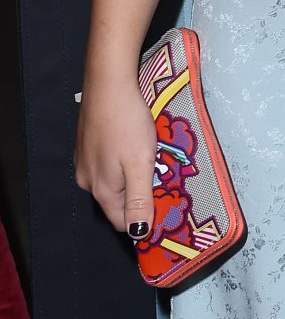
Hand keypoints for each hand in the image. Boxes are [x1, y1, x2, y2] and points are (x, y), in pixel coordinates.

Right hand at [74, 72, 155, 236]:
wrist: (108, 85)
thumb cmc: (128, 123)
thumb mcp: (140, 164)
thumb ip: (139, 200)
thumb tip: (139, 233)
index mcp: (102, 190)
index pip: (123, 222)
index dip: (145, 219)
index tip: (166, 205)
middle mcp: (87, 181)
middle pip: (118, 203)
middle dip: (140, 195)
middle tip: (161, 175)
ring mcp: (84, 163)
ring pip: (113, 183)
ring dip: (132, 176)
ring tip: (150, 157)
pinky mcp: (86, 146)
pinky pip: (107, 165)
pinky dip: (122, 162)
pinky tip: (133, 144)